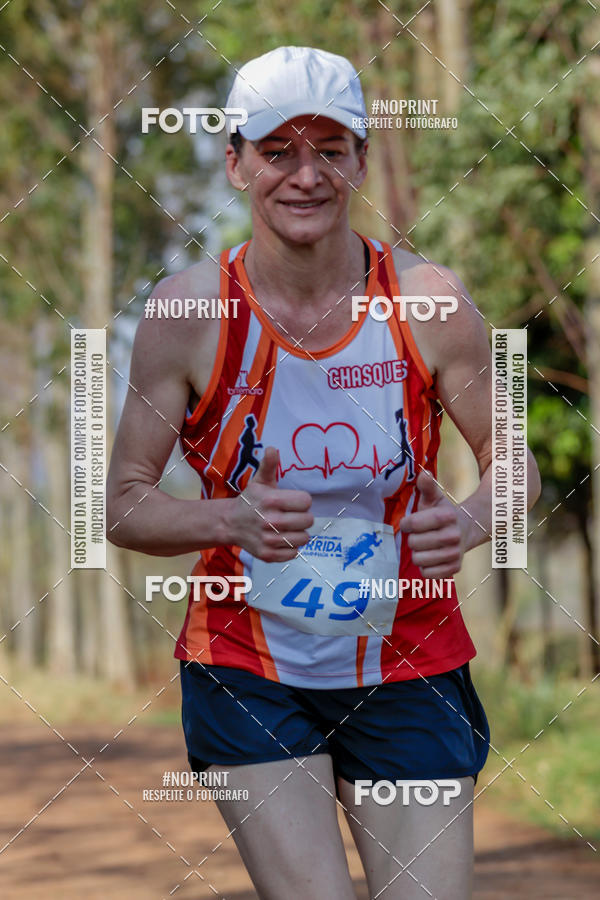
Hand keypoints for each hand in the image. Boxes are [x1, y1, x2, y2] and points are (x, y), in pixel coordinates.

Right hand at [225, 446, 313, 561]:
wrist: (230, 523)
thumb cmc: (251, 500)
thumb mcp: (259, 481)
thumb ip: (269, 465)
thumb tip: (272, 449)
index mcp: (271, 500)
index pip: (306, 501)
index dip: (301, 501)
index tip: (292, 502)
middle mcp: (270, 521)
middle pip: (308, 521)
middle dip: (302, 517)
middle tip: (290, 515)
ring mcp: (268, 539)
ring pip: (304, 538)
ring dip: (298, 533)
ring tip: (287, 527)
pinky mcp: (268, 555)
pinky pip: (294, 553)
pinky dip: (290, 547)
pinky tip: (281, 538)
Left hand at [399, 471, 465, 577]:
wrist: (464, 532)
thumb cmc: (442, 514)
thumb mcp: (434, 498)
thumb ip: (427, 486)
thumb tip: (424, 472)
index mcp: (447, 516)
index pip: (412, 523)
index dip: (406, 524)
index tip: (409, 523)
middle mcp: (454, 535)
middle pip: (413, 543)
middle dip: (412, 539)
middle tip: (420, 535)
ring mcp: (455, 553)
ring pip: (419, 559)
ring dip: (418, 554)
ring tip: (426, 547)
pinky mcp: (454, 569)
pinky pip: (427, 574)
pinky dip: (425, 567)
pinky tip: (431, 558)